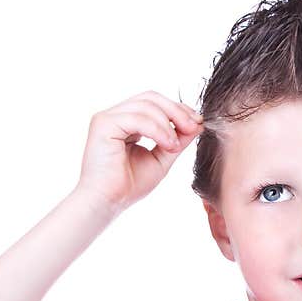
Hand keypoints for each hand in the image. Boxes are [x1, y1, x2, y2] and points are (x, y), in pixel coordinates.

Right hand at [74, 90, 203, 213]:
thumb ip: (177, 141)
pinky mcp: (103, 124)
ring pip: (146, 105)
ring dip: (168, 123)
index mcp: (127, 123)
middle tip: (194, 126)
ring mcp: (107, 118)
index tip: (197, 123)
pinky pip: (137, 117)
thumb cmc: (129, 186)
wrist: (108, 203)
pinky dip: (157, 129)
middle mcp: (116, 116)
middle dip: (176, 111)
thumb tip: (198, 123)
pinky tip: (167, 144)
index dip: (178, 110)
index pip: (155, 104)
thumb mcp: (160, 160)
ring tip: (176, 145)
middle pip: (151, 98)